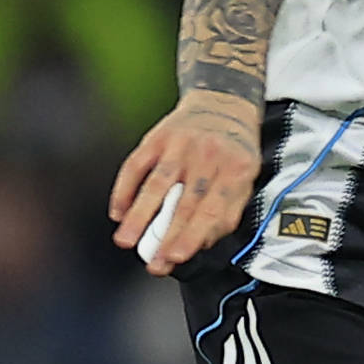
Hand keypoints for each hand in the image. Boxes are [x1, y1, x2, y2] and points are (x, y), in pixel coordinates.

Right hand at [110, 91, 261, 274]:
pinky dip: (124, 190)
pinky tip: (118, 212)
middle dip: (166, 236)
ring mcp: (180, 145)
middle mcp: (207, 156)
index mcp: (235, 170)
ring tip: (126, 240)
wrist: (223, 101)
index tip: (178, 257)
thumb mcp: (244, 177)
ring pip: (157, 184)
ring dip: (139, 215)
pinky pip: (136, 165)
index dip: (193, 235)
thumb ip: (227, 211)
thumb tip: (201, 244)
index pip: (213, 210)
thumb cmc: (233, 150)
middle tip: (153, 262)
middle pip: (185, 202)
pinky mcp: (157, 137)